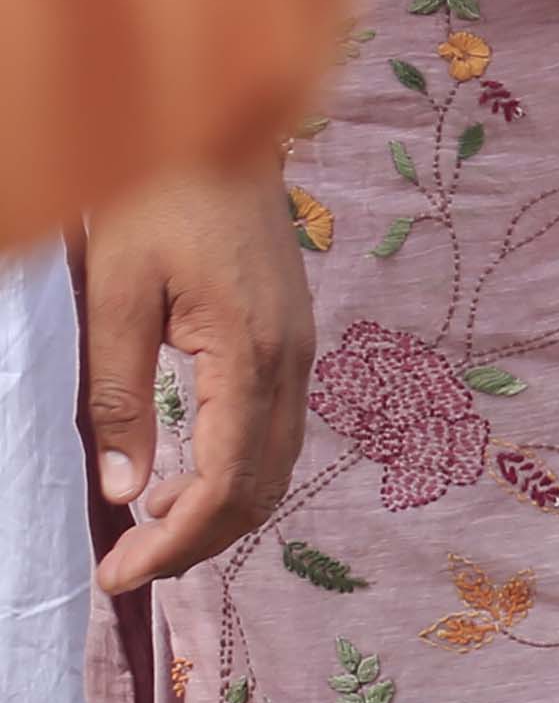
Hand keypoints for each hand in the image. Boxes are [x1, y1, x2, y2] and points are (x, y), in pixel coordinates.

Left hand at [76, 161, 312, 590]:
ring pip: (276, 463)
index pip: (227, 485)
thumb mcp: (115, 298)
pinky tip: (182, 473)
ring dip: (219, 511)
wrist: (219, 126)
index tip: (117, 576)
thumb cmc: (157, 202)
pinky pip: (274, 430)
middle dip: (199, 542)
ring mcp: (299, 348)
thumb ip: (118, 397)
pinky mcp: (290, 336)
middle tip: (128, 568)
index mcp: (252, 357)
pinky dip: (233, 472)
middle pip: (264, 487)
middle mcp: (292, 362)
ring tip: (149, 529)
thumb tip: (124, 492)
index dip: (175, 545)